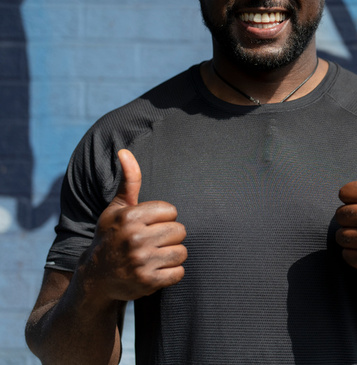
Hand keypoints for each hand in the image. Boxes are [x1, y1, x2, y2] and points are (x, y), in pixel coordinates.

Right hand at [82, 149, 186, 301]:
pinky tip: (156, 270)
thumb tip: (124, 152)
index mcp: (129, 217)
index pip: (171, 211)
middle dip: (170, 236)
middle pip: (180, 231)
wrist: (96, 278)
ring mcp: (141, 262)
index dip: (163, 219)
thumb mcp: (117, 208)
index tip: (149, 226)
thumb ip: (128, 181)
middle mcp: (134, 238)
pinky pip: (180, 272)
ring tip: (155, 256)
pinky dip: (172, 273)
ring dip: (173, 255)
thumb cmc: (111, 236)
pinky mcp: (148, 282)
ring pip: (182, 252)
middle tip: (153, 243)